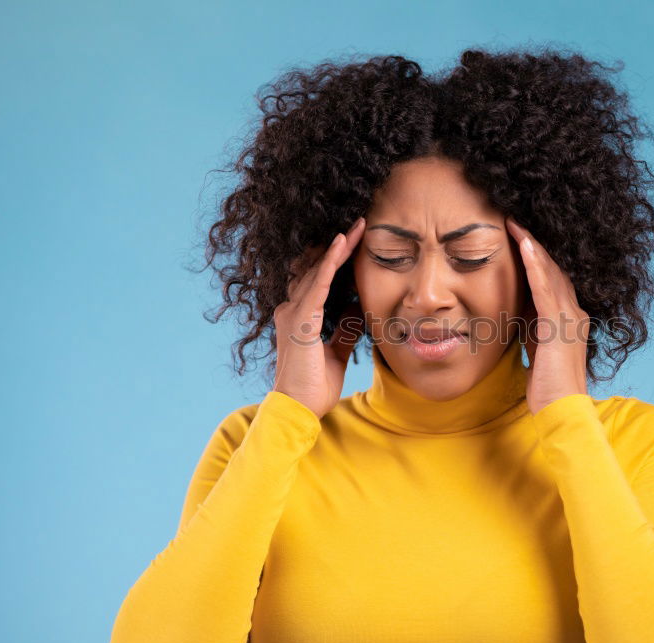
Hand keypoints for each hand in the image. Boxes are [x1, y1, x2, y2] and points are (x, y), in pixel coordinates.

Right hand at [271, 216, 366, 419]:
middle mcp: (291, 309)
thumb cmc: (314, 386)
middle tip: (361, 222)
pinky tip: (342, 244)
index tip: (357, 241)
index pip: (321, 280)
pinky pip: (318, 284)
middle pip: (319, 269)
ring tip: (359, 225)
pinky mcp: (300, 320)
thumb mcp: (337, 353)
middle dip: (340, 245)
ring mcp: (293, 313)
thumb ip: (344, 329)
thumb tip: (358, 309)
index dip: (338, 259)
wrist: (297, 410)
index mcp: (299, 317)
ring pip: (319, 270)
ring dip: (339, 247)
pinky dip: (331, 263)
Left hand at [506, 217, 588, 413]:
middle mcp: (574, 311)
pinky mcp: (559, 326)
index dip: (535, 256)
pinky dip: (536, 265)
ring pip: (550, 272)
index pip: (551, 278)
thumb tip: (518, 310)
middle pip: (552, 268)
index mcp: (569, 317)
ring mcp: (569, 317)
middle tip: (514, 219)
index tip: (517, 236)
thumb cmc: (548, 386)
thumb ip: (533, 326)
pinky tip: (525, 246)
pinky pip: (546, 289)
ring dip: (532, 245)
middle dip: (533, 244)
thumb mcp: (537, 347)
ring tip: (515, 223)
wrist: (562, 410)